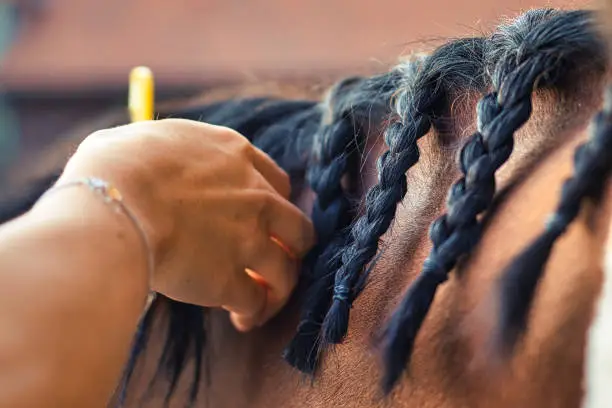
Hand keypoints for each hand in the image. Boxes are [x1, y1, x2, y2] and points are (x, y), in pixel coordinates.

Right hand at [60, 119, 315, 330]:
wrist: (113, 203)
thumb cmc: (117, 165)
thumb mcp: (151, 138)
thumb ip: (173, 151)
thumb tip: (151, 161)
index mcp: (238, 156)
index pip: (278, 184)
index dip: (274, 207)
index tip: (262, 222)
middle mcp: (255, 195)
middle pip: (298, 229)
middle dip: (293, 249)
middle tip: (274, 263)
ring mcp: (247, 238)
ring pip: (285, 271)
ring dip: (278, 290)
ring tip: (260, 304)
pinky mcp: (229, 278)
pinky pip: (255, 302)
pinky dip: (252, 313)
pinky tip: (240, 320)